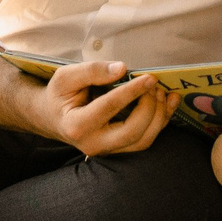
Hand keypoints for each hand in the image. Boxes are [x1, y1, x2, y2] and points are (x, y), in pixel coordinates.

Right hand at [39, 60, 171, 156]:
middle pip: (132, 132)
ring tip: (162, 92)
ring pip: (143, 141)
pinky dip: (161, 122)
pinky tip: (169, 103)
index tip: (149, 77)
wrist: (52, 118)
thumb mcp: (66, 76)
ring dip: (159, 116)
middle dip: (149, 107)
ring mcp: (107, 151)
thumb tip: (122, 69)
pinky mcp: (118, 149)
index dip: (132, 91)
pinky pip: (145, 140)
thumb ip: (92, 71)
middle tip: (154, 85)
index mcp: (76, 125)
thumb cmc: (59, 95)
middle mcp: (93, 144)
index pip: (109, 108)